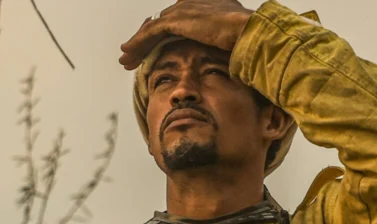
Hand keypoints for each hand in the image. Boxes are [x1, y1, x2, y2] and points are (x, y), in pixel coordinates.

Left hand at [119, 0, 253, 69]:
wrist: (249, 31)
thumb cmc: (248, 40)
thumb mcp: (235, 42)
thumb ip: (226, 46)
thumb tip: (230, 64)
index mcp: (206, 6)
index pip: (177, 20)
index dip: (165, 35)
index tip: (157, 48)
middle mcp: (191, 4)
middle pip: (162, 23)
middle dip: (147, 41)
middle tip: (135, 55)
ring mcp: (182, 10)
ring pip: (153, 29)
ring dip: (138, 46)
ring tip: (127, 60)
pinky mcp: (176, 20)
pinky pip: (150, 33)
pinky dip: (137, 44)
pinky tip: (128, 55)